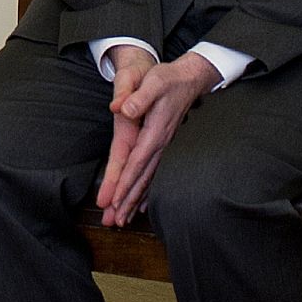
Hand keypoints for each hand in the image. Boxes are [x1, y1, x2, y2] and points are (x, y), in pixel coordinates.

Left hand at [96, 50, 219, 225]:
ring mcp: (164, 146)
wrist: (189, 78)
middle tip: (113, 223)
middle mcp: (161, 144)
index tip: (114, 201)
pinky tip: (141, 204)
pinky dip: (147, 191)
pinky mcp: (163, 145)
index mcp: (155, 131)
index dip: (125, 182)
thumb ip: (137, 96)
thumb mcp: (152, 81)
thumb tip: (121, 109)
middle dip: (127, 201)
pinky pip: (154, 173)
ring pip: (148, 179)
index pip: (137, 162)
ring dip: (135, 201)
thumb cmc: (167, 78)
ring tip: (122, 221)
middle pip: (142, 178)